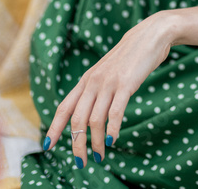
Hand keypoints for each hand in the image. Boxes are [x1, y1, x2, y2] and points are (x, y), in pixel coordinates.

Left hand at [43, 11, 178, 166]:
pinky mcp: (125, 85)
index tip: (48, 146)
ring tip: (100, 155)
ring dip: (95, 142)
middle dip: (77, 144)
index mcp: (86, 80)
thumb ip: (97, 89)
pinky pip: (114, 113)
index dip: (54, 129)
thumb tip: (91, 113)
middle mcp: (92, 82)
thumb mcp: (107, 72)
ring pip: (94, 120)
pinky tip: (113, 140)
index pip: (64, 108)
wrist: (149, 36)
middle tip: (81, 162)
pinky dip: (112, 130)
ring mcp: (108, 83)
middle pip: (77, 120)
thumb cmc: (130, 57)